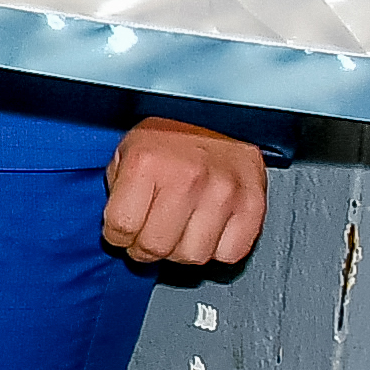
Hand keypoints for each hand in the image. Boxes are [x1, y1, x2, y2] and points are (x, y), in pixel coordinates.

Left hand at [105, 116, 271, 271]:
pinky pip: (229, 253)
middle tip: (147, 238)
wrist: (219, 114)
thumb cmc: (170, 136)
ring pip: (192, 256)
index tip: (122, 234)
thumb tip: (117, 231)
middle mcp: (187, 177)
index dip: (117, 237)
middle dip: (144, 249)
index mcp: (147, 163)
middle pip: (156, 247)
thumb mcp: (127, 151)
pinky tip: (206, 231)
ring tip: (178, 232)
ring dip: (180, 251)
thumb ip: (117, 190)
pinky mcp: (253, 204)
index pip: (121, 227)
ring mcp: (224, 192)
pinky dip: (216, 250)